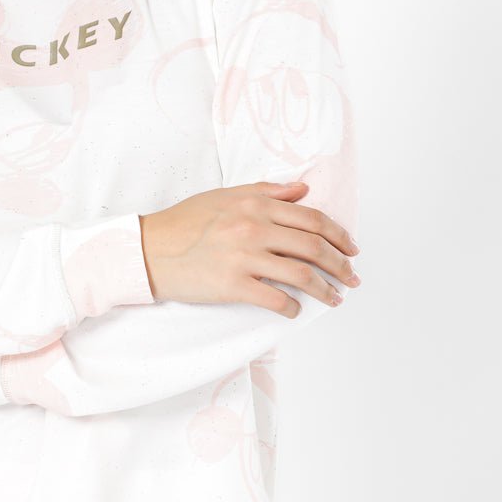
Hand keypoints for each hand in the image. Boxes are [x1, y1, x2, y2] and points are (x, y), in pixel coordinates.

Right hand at [139, 180, 360, 314]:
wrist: (148, 249)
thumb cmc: (184, 222)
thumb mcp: (225, 196)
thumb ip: (266, 191)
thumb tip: (302, 190)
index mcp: (255, 204)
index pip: (312, 219)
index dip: (339, 235)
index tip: (351, 249)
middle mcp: (254, 227)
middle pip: (314, 247)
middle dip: (340, 265)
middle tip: (352, 277)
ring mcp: (244, 257)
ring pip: (301, 275)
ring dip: (325, 290)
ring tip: (335, 298)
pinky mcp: (232, 285)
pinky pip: (276, 299)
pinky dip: (292, 308)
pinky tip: (296, 311)